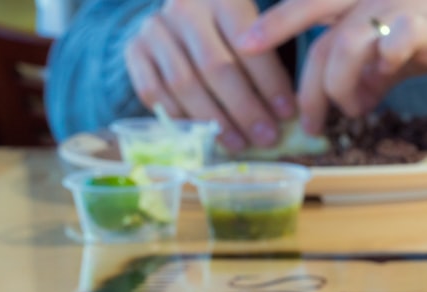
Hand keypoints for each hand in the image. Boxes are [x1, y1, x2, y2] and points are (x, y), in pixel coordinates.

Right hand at [124, 0, 297, 151]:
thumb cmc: (231, 30)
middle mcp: (184, 8)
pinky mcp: (134, 50)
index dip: (268, 83)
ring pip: (184, 84)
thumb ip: (269, 62)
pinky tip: (202, 135)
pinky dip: (179, 118)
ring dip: (214, 121)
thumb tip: (291, 115)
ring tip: (239, 143)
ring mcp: (154, 29)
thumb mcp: (255, 30)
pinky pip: (153, 92)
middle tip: (266, 137)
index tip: (287, 113)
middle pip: (215, 67)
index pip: (247, 44)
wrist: (184, 14)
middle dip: (244, 108)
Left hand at [237, 0, 426, 134]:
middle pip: (315, 7)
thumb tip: (343, 106)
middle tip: (291, 104)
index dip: (276, 22)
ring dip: (339, 83)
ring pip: (348, 38)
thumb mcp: (388, 57)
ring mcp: (397, 1)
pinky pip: (395, 39)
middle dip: (285, 41)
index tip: (245, 46)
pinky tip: (381, 84)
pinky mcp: (426, 22)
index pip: (308, 4)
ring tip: (349, 110)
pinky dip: (382, 64)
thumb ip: (362, 74)